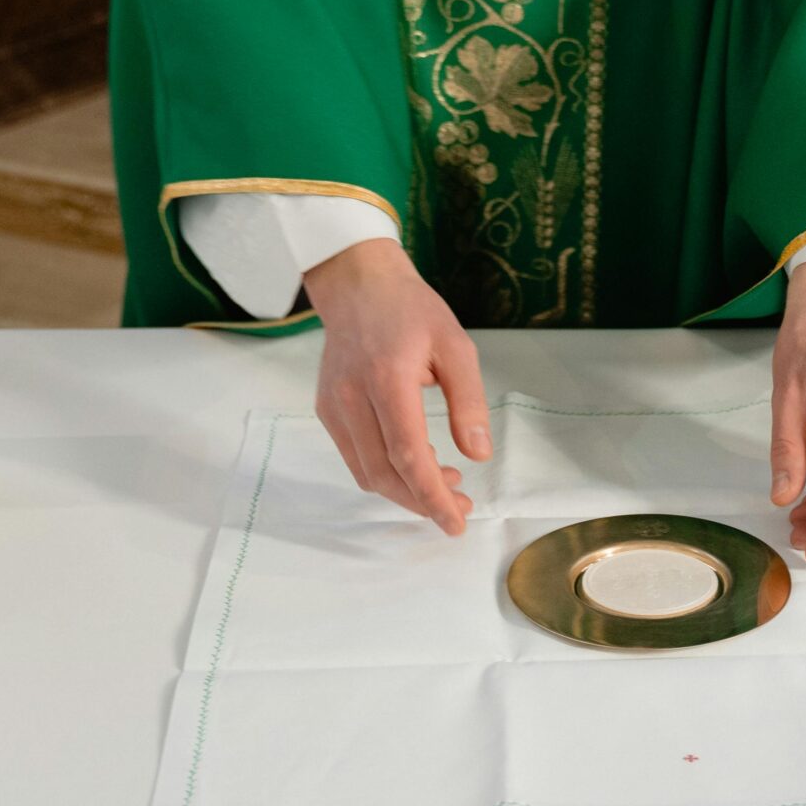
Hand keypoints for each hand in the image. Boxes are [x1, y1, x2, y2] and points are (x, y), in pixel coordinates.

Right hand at [303, 238, 490, 534]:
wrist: (358, 285)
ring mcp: (333, 406)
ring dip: (405, 492)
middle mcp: (352, 397)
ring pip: (367, 473)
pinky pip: (356, 458)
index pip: (407, 454)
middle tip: (461, 504)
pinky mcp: (327, 410)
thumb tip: (478, 454)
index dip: (432, 495)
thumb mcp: (456, 346)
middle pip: (384, 474)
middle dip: (423, 501)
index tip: (456, 521)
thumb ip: (468, 401)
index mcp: (387, 379)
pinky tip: (416, 464)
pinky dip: (386, 473)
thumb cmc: (411, 311)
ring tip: (446, 484)